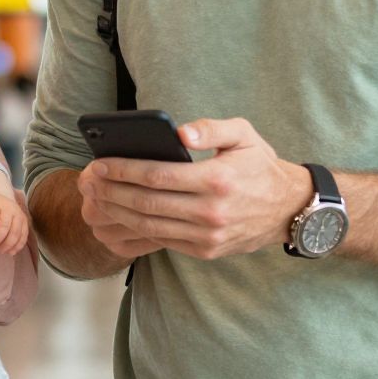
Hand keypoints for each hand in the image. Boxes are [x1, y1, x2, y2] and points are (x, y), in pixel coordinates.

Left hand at [0, 194, 28, 255]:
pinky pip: (24, 235)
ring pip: (16, 232)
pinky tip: (11, 252)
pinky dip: (18, 246)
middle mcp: (9, 208)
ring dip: (8, 244)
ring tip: (0, 250)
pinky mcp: (25, 222)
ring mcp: (19, 214)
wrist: (0, 201)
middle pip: (5, 225)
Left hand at [80, 117, 309, 261]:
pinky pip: (162, 240)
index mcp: (217, 179)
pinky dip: (136, 229)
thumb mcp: (244, 134)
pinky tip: (120, 215)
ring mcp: (207, 236)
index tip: (99, 163)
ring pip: (149, 225)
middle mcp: (211, 212)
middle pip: (146, 203)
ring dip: (117, 212)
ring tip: (97, 198)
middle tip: (89, 181)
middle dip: (111, 191)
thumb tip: (179, 133)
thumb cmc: (260, 165)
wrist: (288, 209)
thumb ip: (211, 127)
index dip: (123, 170)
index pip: (157, 175)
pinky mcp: (205, 251)